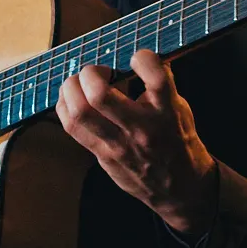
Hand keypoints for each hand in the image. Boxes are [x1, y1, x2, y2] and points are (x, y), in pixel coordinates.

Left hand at [56, 49, 217, 234]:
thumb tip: (141, 59)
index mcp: (167, 114)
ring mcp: (118, 146)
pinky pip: (72, 127)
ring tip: (81, 83)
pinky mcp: (103, 156)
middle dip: (91, 73)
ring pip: (79, 113)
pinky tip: (74, 98)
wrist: (179, 189)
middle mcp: (141, 130)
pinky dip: (66, 106)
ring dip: (72, 88)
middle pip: (100, 96)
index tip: (138, 58)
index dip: (143, 58)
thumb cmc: (179, 144)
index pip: (156, 78)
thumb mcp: (181, 110)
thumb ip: (162, 85)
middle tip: (99, 72)